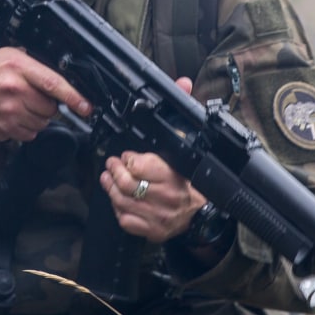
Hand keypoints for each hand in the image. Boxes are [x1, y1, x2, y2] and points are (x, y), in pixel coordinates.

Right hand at [0, 47, 91, 154]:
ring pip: (42, 123)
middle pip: (51, 107)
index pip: (54, 84)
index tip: (86, 107)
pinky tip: (11, 116)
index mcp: (18, 68)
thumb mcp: (4, 56)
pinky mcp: (5, 130)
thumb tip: (59, 74)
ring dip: (36, 117)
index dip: (75, 97)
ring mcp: (10, 113)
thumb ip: (32, 63)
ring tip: (18, 105)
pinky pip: (29, 134)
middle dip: (47, 104)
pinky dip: (25, 128)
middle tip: (31, 97)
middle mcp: (15, 90)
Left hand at [98, 76, 199, 242]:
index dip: (128, 158)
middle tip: (111, 163)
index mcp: (174, 175)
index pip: (139, 165)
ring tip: (107, 177)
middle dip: (114, 171)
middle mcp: (166, 197)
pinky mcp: (153, 230)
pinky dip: (118, 209)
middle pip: (126, 184)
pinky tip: (117, 198)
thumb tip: (184, 83)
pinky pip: (127, 220)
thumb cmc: (196, 177)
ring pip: (122, 201)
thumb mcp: (190, 144)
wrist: (207, 212)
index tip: (125, 154)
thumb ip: (182, 114)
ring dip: (110, 187)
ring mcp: (158, 216)